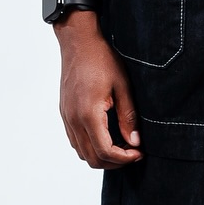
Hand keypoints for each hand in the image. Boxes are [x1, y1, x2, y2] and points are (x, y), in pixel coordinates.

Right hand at [55, 11, 142, 167]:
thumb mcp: (123, 86)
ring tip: (122, 145)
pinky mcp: (65, 113)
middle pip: (92, 158)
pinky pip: (75, 140)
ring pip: (81, 152)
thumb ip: (128, 117)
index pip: (105, 152)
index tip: (139, 153)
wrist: (78, 42)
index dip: (124, 158)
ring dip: (102, 155)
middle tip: (132, 152)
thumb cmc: (102, 59)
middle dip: (114, 162)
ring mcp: (67, 117)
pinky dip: (90, 146)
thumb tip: (135, 142)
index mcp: (88, 114)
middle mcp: (74, 119)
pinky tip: (107, 136)